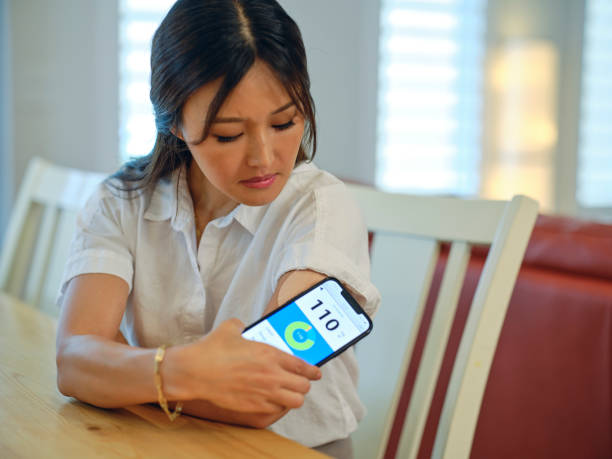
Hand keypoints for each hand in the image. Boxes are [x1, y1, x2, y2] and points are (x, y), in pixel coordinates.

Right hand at [164, 318, 321, 413]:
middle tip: (300, 382)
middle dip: (304, 385)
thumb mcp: (230, 329)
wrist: (195, 372)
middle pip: (303, 387)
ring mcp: (264, 393)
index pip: (302, 366)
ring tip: (289, 393)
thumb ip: (241, 326)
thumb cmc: (212, 350)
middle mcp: (272, 375)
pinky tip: (273, 401)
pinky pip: (277, 410)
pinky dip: (278, 406)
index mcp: (270, 355)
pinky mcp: (254, 406)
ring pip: (295, 401)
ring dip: (294, 397)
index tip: (316, 373)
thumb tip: (242, 326)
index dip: (312, 371)